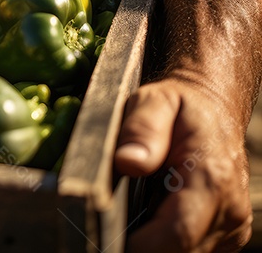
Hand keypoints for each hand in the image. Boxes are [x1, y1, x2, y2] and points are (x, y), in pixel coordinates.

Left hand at [116, 76, 252, 251]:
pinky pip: (194, 249)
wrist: (213, 109)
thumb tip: (127, 162)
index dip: (141, 244)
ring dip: (156, 241)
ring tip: (136, 210)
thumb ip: (140, 129)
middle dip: (142, 243)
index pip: (178, 233)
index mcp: (211, 177)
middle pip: (179, 250)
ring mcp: (232, 226)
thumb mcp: (153, 101)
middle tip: (111, 223)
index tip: (108, 236)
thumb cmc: (179, 105)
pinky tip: (155, 214)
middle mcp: (229, 208)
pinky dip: (169, 240)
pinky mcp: (228, 235)